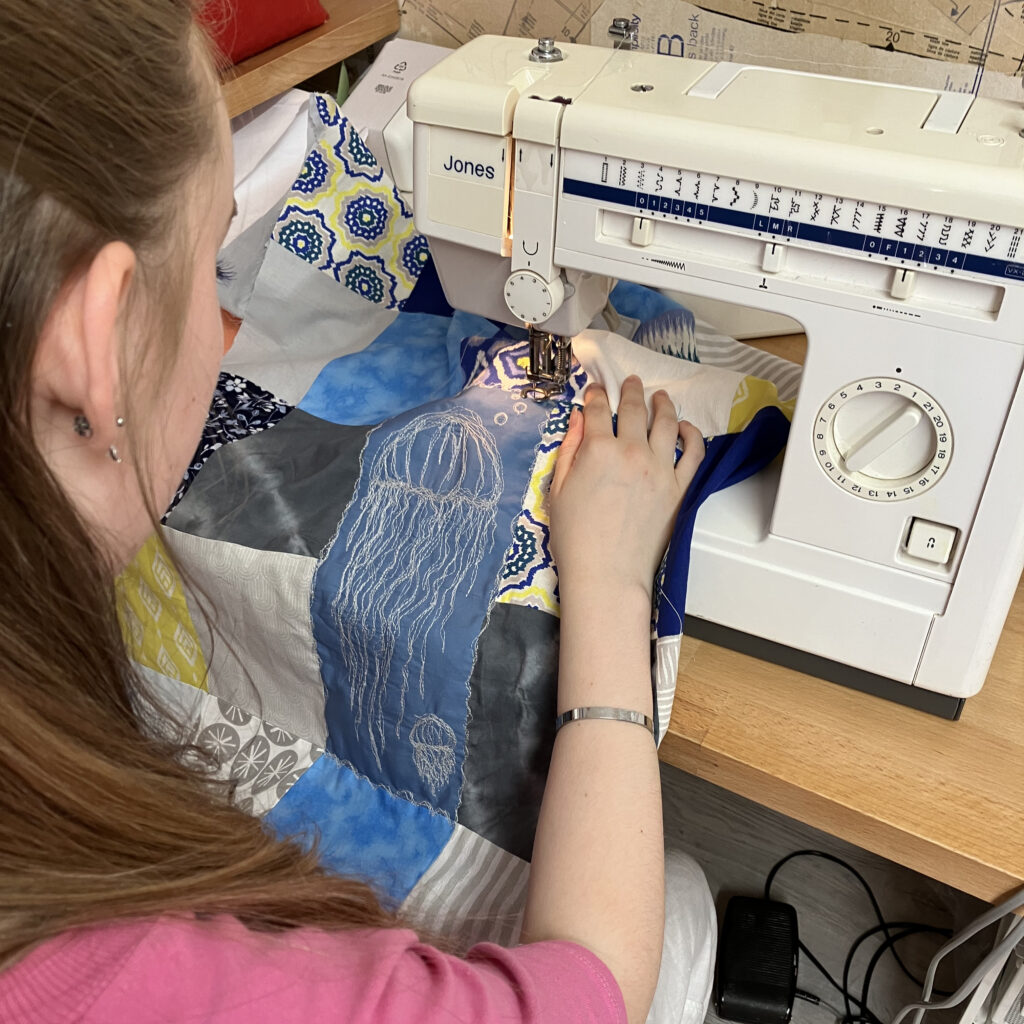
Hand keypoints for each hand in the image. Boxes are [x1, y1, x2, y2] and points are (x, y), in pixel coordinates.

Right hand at [548, 376, 703, 597]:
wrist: (607, 573)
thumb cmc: (575, 537)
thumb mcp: (558, 489)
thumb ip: (570, 449)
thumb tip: (581, 419)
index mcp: (598, 450)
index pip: (599, 410)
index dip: (596, 395)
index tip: (596, 390)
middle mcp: (632, 452)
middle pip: (635, 409)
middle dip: (631, 391)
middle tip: (631, 382)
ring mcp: (660, 469)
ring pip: (667, 423)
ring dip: (663, 404)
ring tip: (660, 397)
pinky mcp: (679, 488)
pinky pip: (693, 452)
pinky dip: (691, 434)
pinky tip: (685, 426)